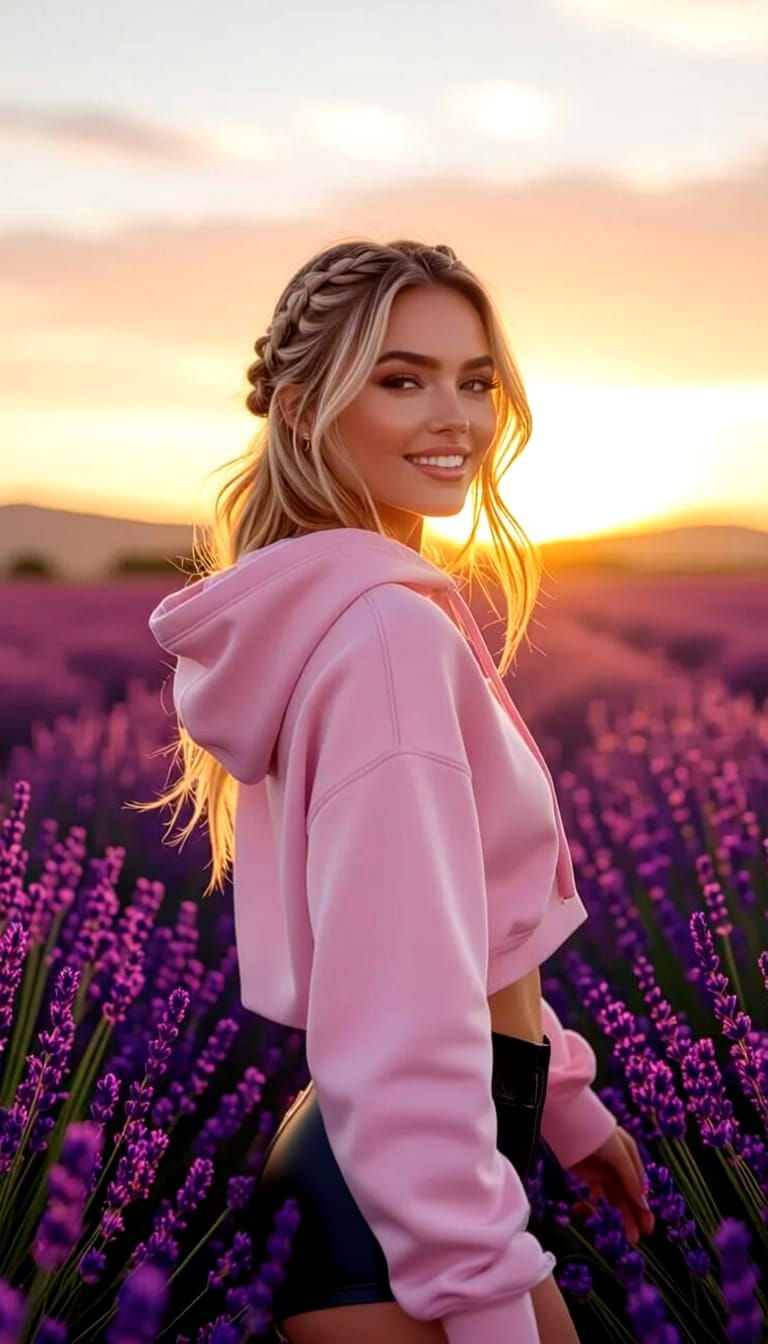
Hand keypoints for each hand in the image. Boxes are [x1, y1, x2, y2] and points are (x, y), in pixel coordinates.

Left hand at [568, 1125, 654, 1245]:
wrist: (571, 1122)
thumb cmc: (599, 1135)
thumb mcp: (620, 1155)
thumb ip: (631, 1180)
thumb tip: (643, 1203)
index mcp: (631, 1157)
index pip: (640, 1187)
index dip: (643, 1208)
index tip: (647, 1228)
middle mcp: (620, 1165)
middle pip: (629, 1195)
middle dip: (634, 1216)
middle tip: (637, 1239)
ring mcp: (604, 1170)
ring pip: (616, 1197)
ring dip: (621, 1216)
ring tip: (628, 1237)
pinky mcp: (589, 1174)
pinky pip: (599, 1193)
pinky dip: (600, 1203)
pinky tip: (599, 1213)